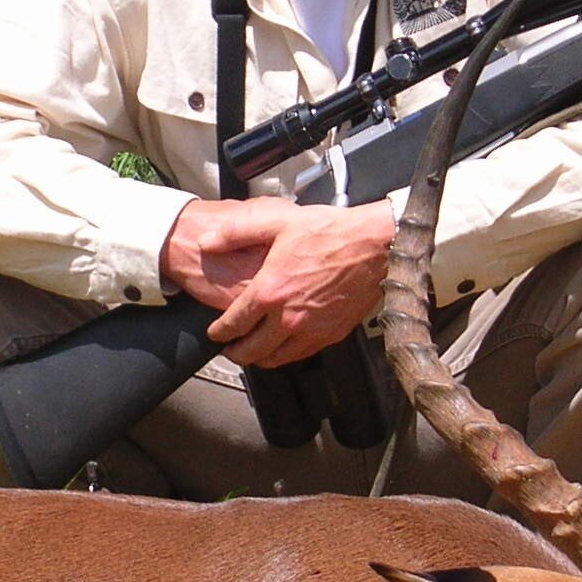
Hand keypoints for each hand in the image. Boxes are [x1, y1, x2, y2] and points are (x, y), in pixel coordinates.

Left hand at [159, 198, 394, 367]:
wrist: (374, 245)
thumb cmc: (331, 232)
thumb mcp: (277, 222)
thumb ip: (236, 233)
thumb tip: (207, 242)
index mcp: (270, 291)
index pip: (233, 324)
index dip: (219, 333)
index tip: (214, 334)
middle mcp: (288, 317)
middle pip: (251, 351)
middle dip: (235, 353)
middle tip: (228, 350)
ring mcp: (311, 330)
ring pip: (276, 359)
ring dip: (259, 359)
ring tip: (252, 353)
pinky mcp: (331, 334)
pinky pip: (301, 355)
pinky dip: (286, 356)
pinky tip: (283, 347)